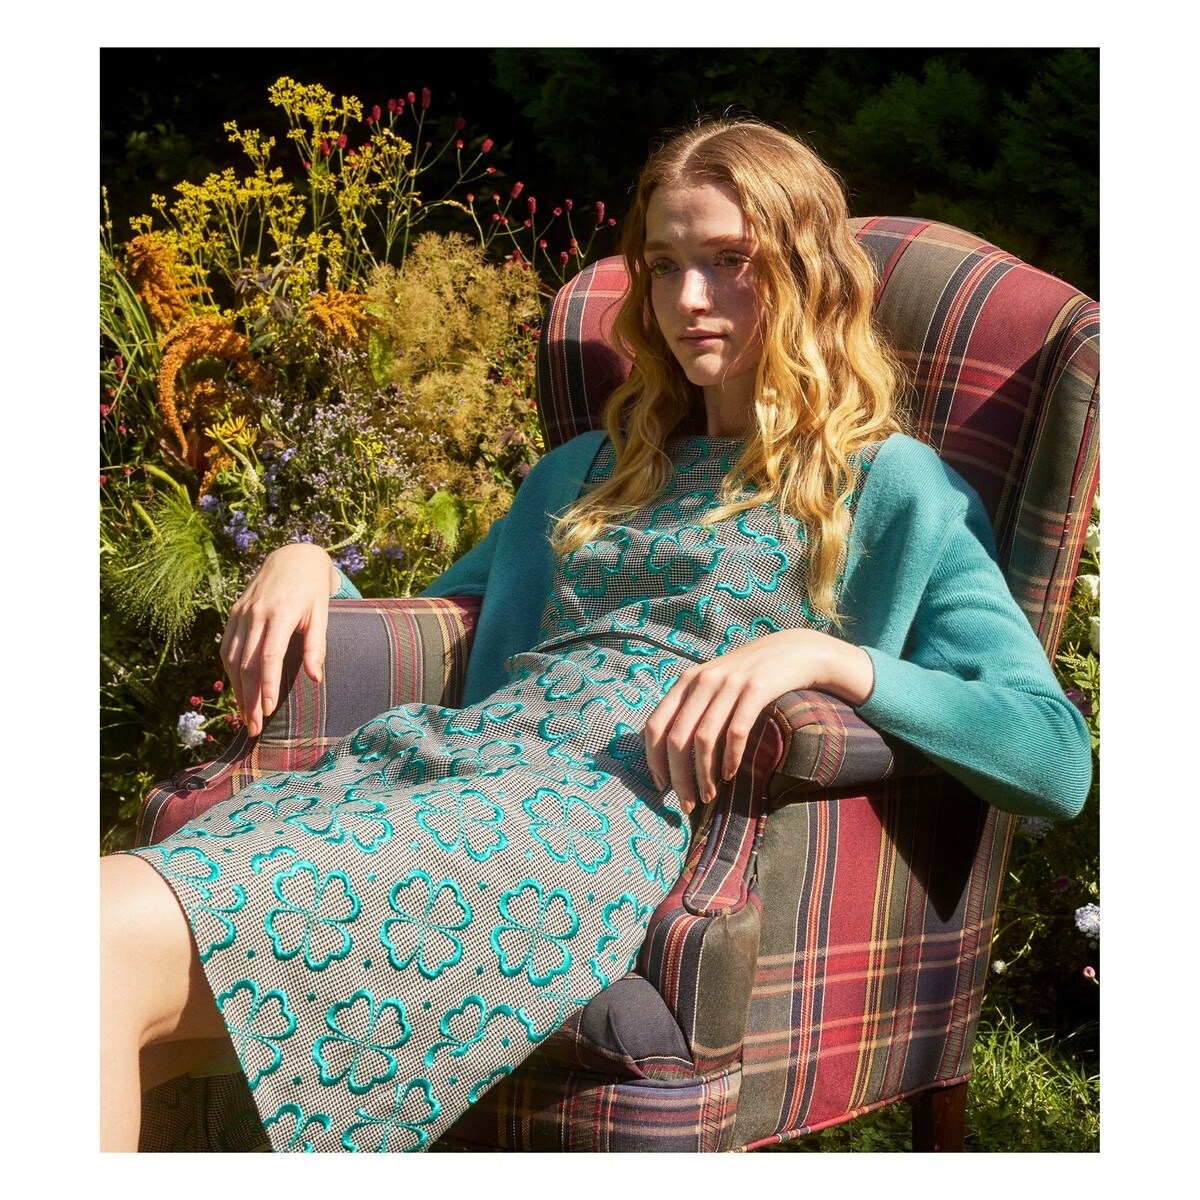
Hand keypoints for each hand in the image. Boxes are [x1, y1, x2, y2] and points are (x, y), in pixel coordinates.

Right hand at [220, 543, 339, 736]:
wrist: (293, 558)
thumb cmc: (313, 590)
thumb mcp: (322, 614)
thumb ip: (317, 646)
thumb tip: (315, 679)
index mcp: (280, 614)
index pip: (268, 656)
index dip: (266, 685)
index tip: (267, 710)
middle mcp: (256, 614)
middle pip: (247, 663)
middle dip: (249, 698)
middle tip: (252, 727)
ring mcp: (241, 613)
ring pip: (232, 658)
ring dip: (236, 689)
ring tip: (244, 715)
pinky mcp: (234, 612)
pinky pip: (227, 647)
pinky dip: (230, 671)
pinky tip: (238, 689)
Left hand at [642, 629, 873, 813]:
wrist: (794, 651)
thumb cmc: (749, 675)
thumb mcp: (714, 683)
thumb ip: (692, 707)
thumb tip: (669, 752)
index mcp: (686, 681)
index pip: (655, 725)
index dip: (653, 759)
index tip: (661, 787)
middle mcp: (703, 681)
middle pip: (676, 739)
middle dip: (679, 778)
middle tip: (688, 803)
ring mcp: (729, 684)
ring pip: (703, 739)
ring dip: (704, 775)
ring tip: (710, 796)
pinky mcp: (756, 690)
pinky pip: (736, 732)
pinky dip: (731, 758)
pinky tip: (732, 775)